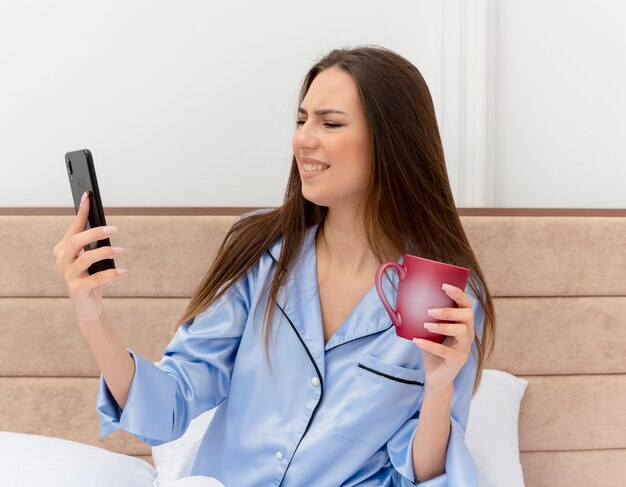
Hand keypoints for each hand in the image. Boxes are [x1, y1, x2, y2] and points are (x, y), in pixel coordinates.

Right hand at [52, 192, 125, 323]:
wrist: (88, 305)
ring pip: (85, 258)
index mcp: (63, 250)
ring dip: (106, 252)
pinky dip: (111, 275)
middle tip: (115, 229)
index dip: (81, 212)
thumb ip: (94, 243)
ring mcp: (67, 276)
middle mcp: (62, 261)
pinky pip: (95, 279)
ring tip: (121, 251)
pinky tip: (123, 272)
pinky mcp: (76, 289)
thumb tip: (106, 226)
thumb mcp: (93, 258)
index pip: (73, 228)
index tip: (88, 196)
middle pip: (76, 241)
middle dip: (95, 232)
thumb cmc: (92, 276)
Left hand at [412, 284, 474, 391]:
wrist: (436, 376)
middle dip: (450, 311)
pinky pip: (445, 352)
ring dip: (443, 326)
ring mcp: (465, 348)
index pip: (466, 305)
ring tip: (426, 325)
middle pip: (468, 316)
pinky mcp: (458, 360)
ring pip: (462, 331)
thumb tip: (406, 299)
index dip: (458, 294)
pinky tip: (417, 341)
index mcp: (463, 323)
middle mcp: (468, 334)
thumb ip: (424, 317)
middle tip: (431, 311)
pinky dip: (430, 345)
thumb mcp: (429, 331)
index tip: (444, 286)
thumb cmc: (434, 350)